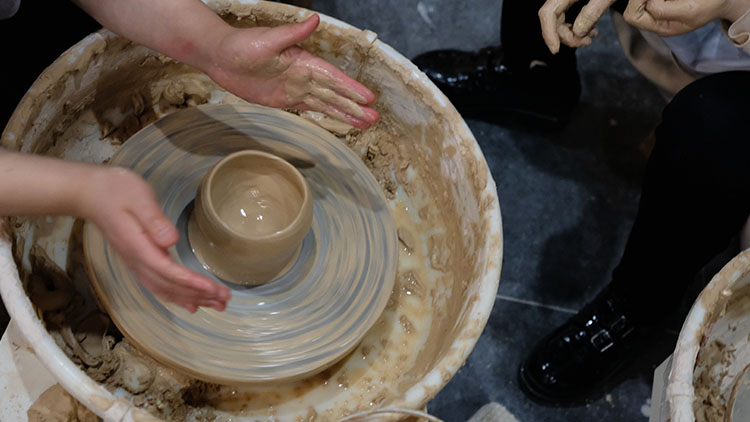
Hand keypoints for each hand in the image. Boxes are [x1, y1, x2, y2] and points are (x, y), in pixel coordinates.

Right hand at [83, 167, 229, 312]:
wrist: (89, 194)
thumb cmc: (114, 190)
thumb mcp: (137, 197)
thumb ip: (153, 219)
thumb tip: (171, 241)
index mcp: (139, 247)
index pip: (169, 272)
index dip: (192, 283)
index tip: (214, 289)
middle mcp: (137, 261)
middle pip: (170, 286)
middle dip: (199, 295)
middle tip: (225, 299)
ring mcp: (136, 263)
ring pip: (165, 289)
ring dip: (191, 299)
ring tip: (216, 304)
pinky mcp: (138, 260)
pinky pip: (159, 285)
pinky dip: (177, 296)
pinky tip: (191, 303)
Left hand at [206, 14, 378, 128]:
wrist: (222, 57)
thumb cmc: (243, 45)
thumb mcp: (269, 39)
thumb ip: (293, 33)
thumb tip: (315, 19)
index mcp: (304, 61)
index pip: (333, 78)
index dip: (351, 88)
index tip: (368, 98)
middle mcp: (304, 76)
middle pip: (335, 94)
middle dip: (354, 106)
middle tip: (374, 117)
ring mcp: (296, 89)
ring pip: (326, 104)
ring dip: (346, 113)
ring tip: (365, 123)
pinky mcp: (286, 100)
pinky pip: (311, 108)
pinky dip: (328, 114)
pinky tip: (342, 119)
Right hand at [540, 0, 615, 53]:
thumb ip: (592, 12)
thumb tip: (577, 32)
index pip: (548, 13)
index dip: (549, 33)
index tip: (556, 50)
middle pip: (553, 19)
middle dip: (566, 36)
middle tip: (586, 42)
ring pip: (560, 21)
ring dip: (573, 34)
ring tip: (591, 37)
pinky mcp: (574, 1)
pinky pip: (569, 18)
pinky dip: (577, 29)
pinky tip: (591, 31)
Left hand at [624, 0, 749, 35]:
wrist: (722, 0)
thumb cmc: (708, 6)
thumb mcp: (689, 11)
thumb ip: (664, 11)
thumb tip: (647, 4)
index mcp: (659, 26)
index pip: (633, 16)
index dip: (637, 1)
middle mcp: (654, 18)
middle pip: (633, 6)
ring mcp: (658, 7)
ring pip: (640, 0)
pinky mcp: (663, 1)